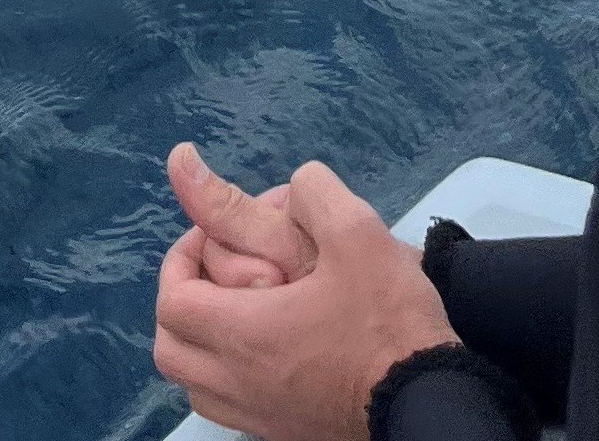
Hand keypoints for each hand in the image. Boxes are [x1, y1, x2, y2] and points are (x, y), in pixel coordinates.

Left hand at [153, 159, 453, 440]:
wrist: (428, 400)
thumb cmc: (389, 321)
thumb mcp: (358, 234)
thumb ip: (315, 194)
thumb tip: (294, 182)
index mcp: (243, 334)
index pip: (173, 301)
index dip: (181, 258)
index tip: (210, 235)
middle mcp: (238, 384)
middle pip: (170, 349)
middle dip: (181, 299)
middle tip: (214, 269)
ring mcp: (258, 418)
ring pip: (195, 385)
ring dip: (198, 343)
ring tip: (234, 307)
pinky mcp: (282, 435)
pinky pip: (227, 408)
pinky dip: (224, 376)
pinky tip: (264, 348)